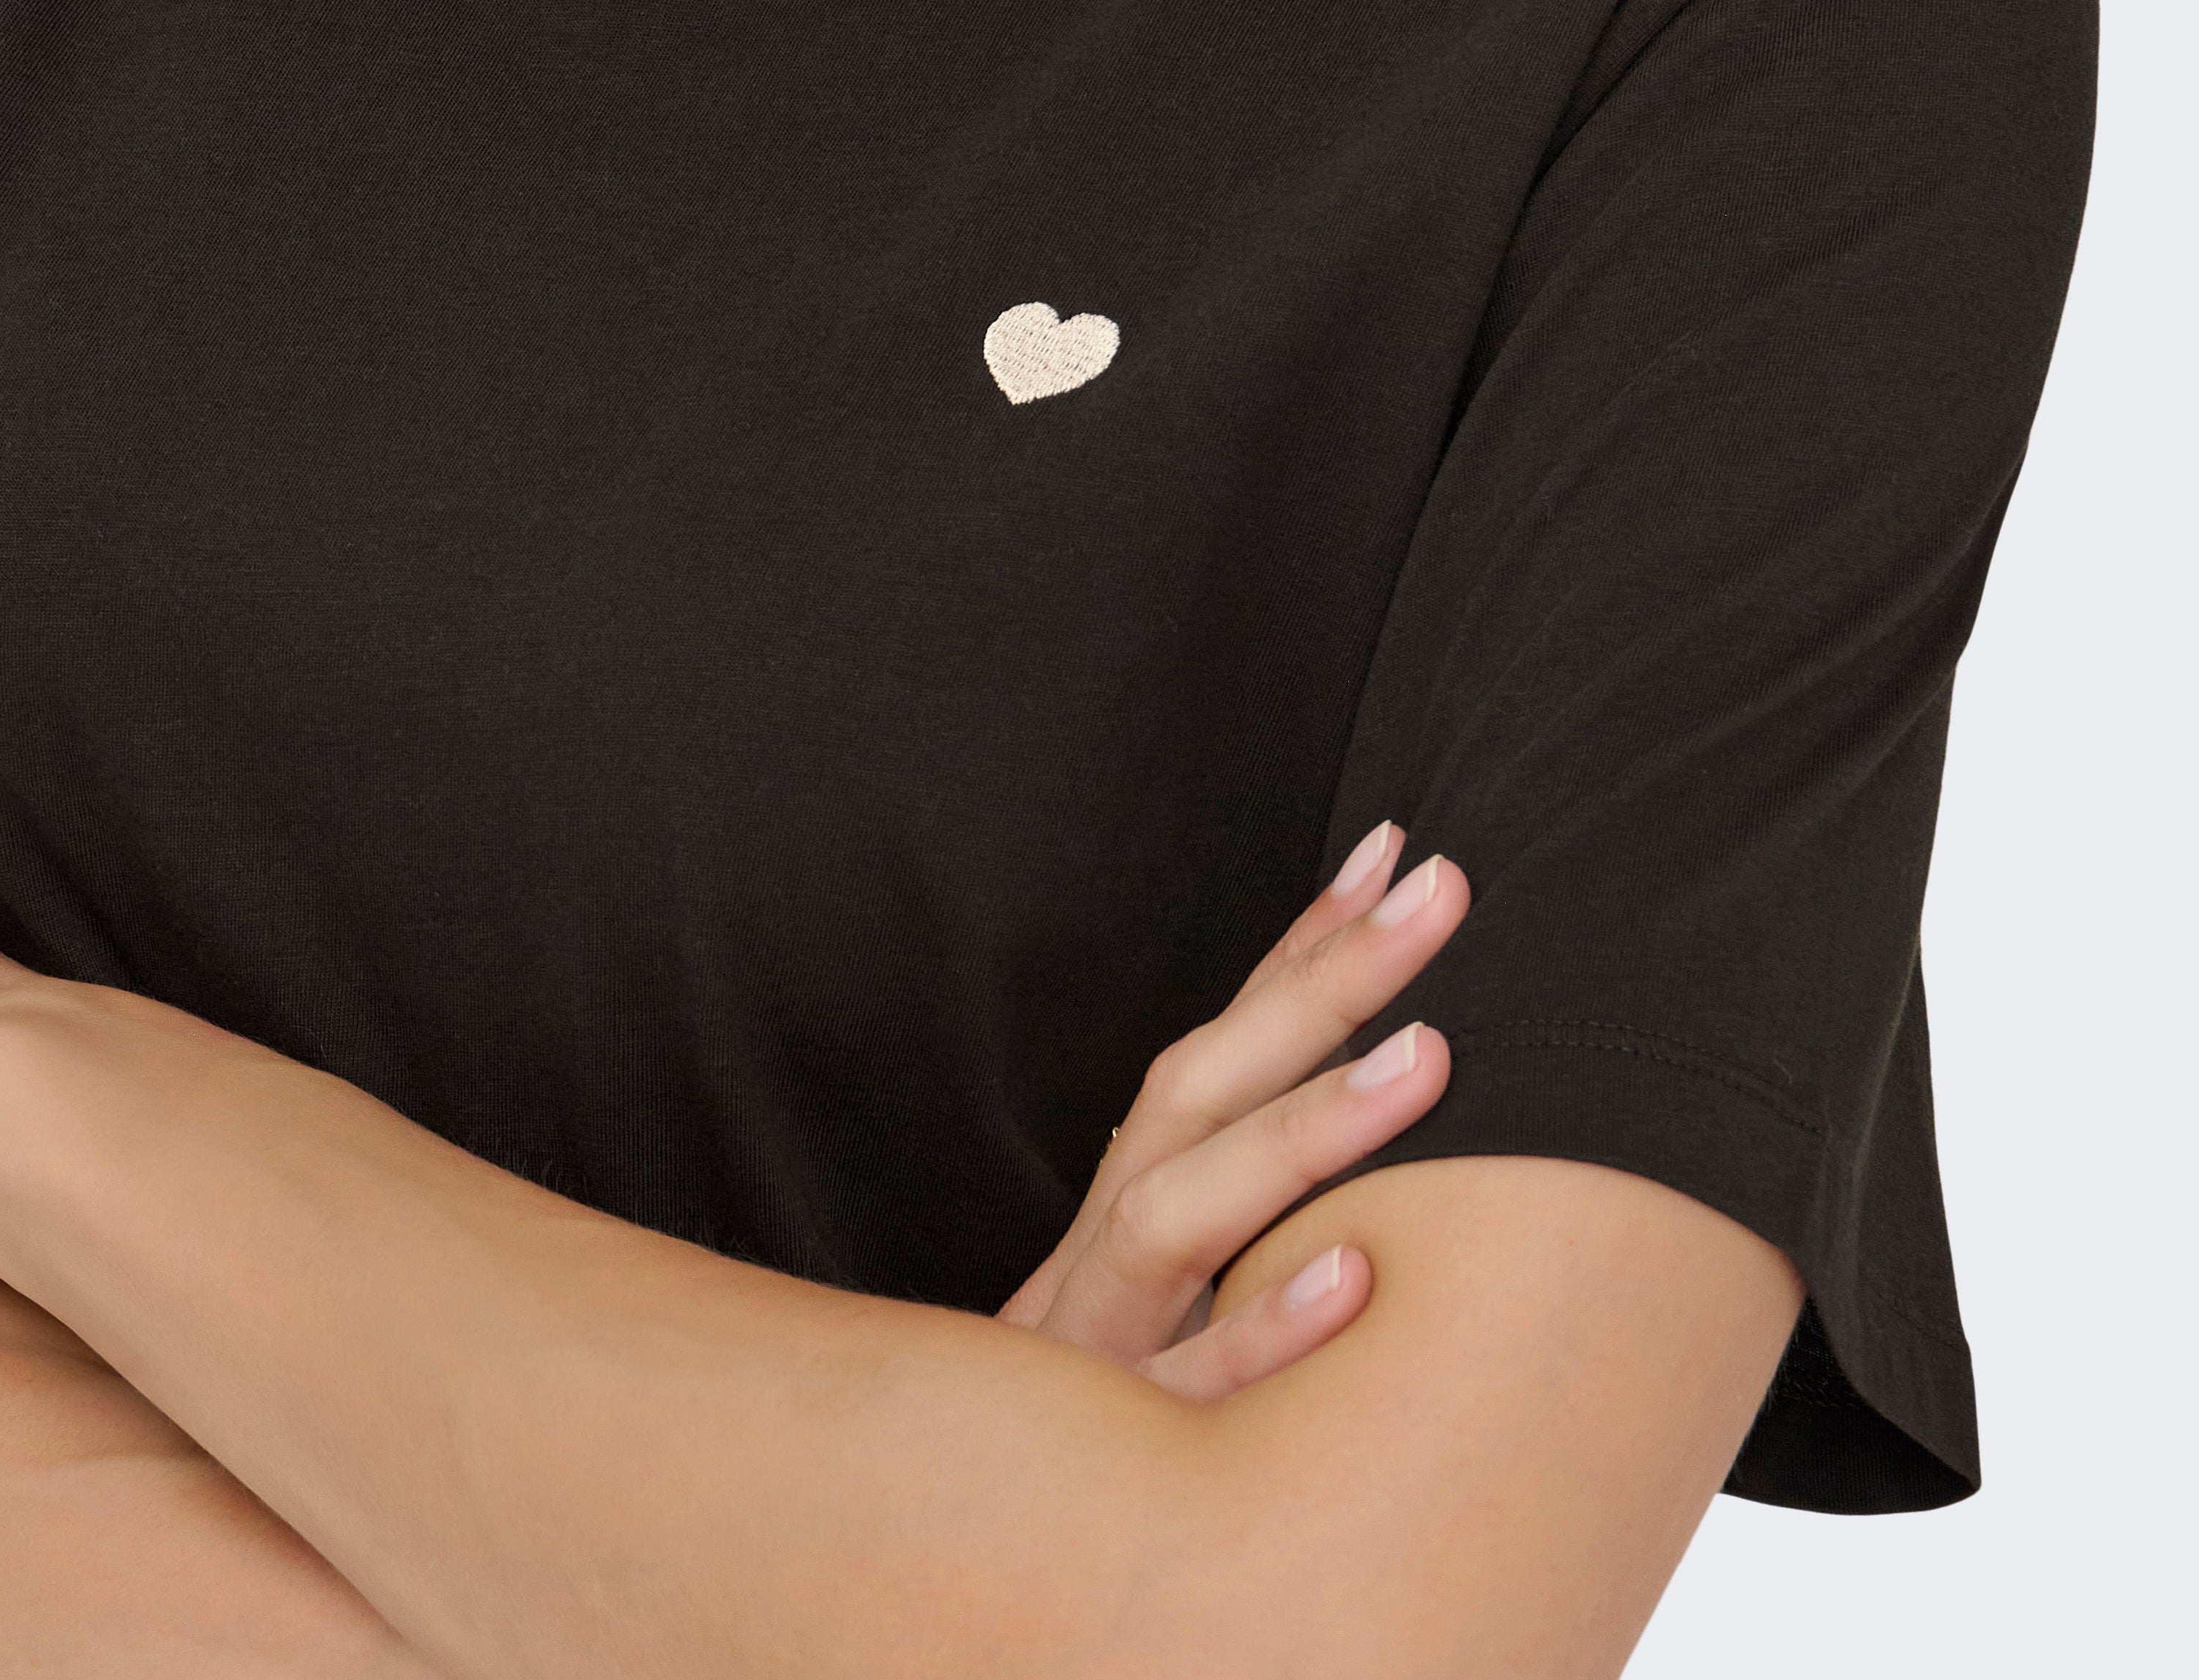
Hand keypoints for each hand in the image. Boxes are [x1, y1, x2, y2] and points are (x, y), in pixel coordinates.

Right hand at [996, 819, 1465, 1400]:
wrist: (945, 1541)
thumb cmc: (1086, 1420)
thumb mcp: (1154, 1305)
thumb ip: (1234, 1218)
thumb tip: (1377, 1129)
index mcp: (1127, 1203)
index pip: (1219, 1046)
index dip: (1300, 947)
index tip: (1389, 849)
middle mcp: (1106, 1247)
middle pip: (1203, 1087)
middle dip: (1327, 979)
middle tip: (1444, 887)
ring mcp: (1099, 1340)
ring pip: (1186, 1213)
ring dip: (1306, 1126)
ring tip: (1430, 1058)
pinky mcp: (1107, 1448)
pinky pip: (1188, 1392)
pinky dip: (1265, 1330)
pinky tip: (1358, 1279)